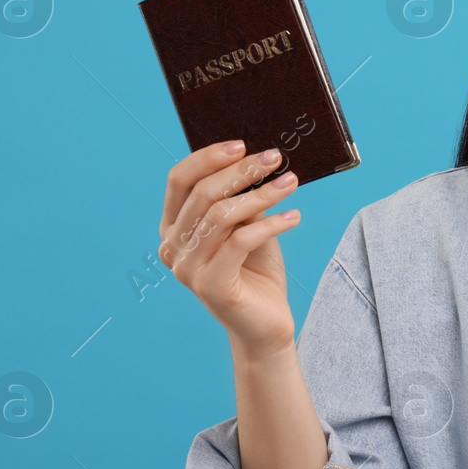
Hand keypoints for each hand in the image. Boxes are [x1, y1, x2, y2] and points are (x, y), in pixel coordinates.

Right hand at [158, 140, 302, 354]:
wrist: (265, 324)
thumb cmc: (256, 270)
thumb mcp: (247, 225)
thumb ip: (241, 198)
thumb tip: (256, 158)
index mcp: (174, 227)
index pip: (179, 180)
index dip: (207, 158)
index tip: (242, 144)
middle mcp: (173, 247)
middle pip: (202, 194)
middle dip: (241, 171)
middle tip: (275, 158)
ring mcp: (188, 269)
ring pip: (222, 215)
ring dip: (261, 194)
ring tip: (291, 183)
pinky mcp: (211, 286)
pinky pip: (241, 241)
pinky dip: (272, 223)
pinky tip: (294, 216)